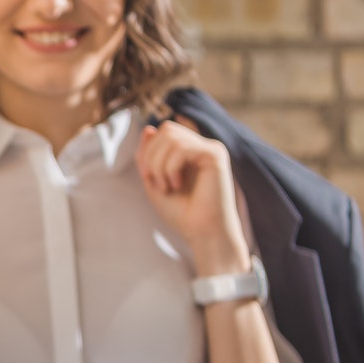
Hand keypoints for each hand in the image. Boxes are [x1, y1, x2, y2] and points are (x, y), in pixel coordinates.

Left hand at [137, 119, 251, 277]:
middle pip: (166, 129)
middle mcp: (202, 147)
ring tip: (167, 186)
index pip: (163, 132)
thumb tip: (148, 129)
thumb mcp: (154, 181)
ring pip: (171, 136)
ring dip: (159, 164)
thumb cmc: (182, 214)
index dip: (148, 151)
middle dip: (151, 156)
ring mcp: (210, 149)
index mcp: (189, 152)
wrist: (202, 233)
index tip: (149, 177)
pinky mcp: (216, 155)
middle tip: (157, 183)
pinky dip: (171, 167)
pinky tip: (177, 185)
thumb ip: (148, 156)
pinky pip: (183, 148)